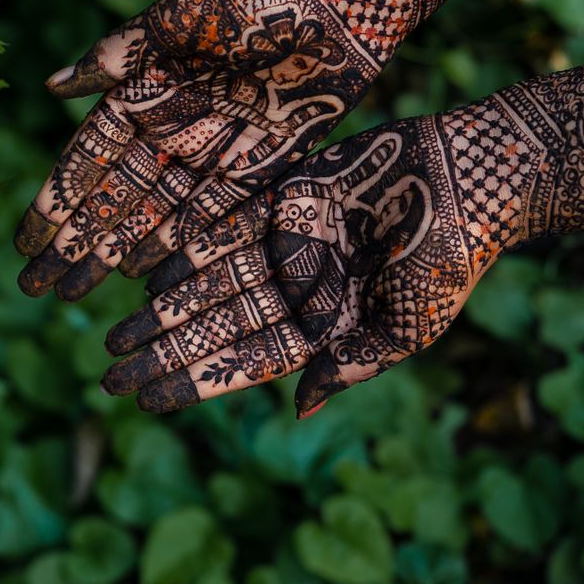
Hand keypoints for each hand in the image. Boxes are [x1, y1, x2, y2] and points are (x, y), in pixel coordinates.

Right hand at [14, 0, 383, 299]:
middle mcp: (171, 130)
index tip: (25, 245)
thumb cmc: (253, 1)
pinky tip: (144, 283)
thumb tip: (50, 86)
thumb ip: (117, 58)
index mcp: (144, 92)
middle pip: (113, 200)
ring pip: (153, 218)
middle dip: (75, 244)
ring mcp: (210, 154)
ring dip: (115, 256)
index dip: (56, 203)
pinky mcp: (255, 172)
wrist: (336, 8)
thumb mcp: (177, 21)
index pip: (88, 160)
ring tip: (76, 296)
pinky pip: (208, 221)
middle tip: (37, 289)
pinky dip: (176, 250)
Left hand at [101, 102, 529, 413]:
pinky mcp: (289, 198)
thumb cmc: (452, 258)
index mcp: (327, 326)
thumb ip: (352, 363)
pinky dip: (190, 247)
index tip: (146, 402)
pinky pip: (228, 224)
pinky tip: (148, 271)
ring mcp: (292, 243)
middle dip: (166, 351)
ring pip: (214, 280)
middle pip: (219, 325)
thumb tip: (299, 409)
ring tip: (115, 333)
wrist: (474, 175)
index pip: (248, 361)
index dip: (196, 382)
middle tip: (109, 374)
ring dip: (166, 307)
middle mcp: (301, 288)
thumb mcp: (408, 325)